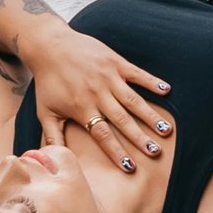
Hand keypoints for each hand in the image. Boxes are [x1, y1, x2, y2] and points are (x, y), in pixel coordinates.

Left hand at [22, 25, 171, 172]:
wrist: (49, 45)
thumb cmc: (47, 81)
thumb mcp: (45, 112)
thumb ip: (52, 137)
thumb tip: (53, 160)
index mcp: (82, 108)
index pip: (102, 135)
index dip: (116, 151)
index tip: (130, 167)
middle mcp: (97, 94)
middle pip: (122, 120)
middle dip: (139, 137)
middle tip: (155, 152)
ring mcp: (108, 77)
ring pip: (134, 100)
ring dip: (150, 115)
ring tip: (165, 130)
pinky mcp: (115, 62)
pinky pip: (137, 74)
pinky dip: (152, 82)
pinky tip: (166, 90)